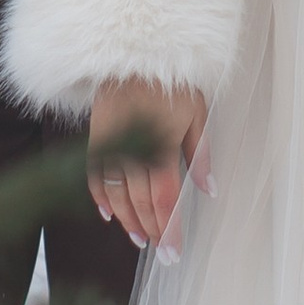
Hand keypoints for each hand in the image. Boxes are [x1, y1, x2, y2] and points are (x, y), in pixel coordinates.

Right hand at [88, 80, 210, 254]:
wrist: (135, 51)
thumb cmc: (173, 80)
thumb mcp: (197, 112)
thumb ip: (201, 154)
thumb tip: (208, 190)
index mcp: (162, 145)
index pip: (164, 200)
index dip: (169, 229)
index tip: (173, 252)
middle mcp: (134, 150)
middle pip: (141, 202)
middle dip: (153, 230)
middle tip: (162, 252)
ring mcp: (111, 144)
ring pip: (117, 195)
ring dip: (129, 220)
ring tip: (140, 237)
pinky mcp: (96, 136)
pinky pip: (95, 175)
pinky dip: (100, 198)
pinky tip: (108, 214)